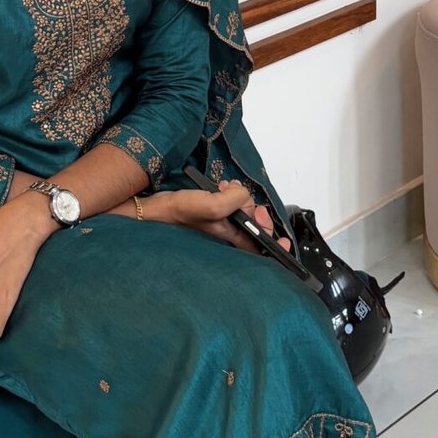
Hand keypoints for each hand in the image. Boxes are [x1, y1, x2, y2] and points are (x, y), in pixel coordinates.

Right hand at [151, 178, 290, 254]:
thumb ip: (236, 199)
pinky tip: (220, 188)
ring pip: (241, 212)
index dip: (275, 246)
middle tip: (245, 200)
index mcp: (231, 239)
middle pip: (254, 225)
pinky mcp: (211, 215)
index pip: (261, 249)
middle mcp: (228, 235)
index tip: (284, 242)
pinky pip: (228, 205)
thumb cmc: (177, 215)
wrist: (153, 210)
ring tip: (227, 188)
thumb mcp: (212, 205)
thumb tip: (244, 193)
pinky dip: (228, 194)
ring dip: (239, 197)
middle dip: (253, 209)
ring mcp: (219, 225)